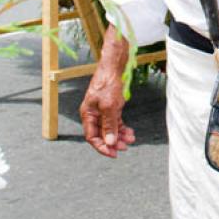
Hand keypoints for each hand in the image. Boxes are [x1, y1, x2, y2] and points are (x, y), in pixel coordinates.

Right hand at [80, 26, 134, 157]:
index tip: (113, 153)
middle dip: (113, 142)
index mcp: (87, 114)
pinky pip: (116, 121)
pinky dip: (123, 127)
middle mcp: (94, 114)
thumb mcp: (109, 106)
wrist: (114, 65)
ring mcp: (103, 110)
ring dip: (120, 136)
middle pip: (102, 134)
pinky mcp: (111, 106)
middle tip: (124, 148)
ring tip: (131, 140)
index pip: (91, 137)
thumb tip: (110, 142)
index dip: (102, 147)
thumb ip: (109, 125)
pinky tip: (130, 132)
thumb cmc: (108, 82)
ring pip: (110, 129)